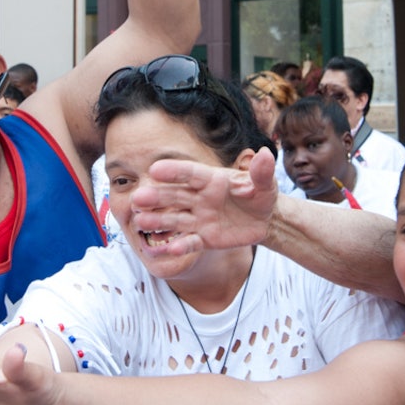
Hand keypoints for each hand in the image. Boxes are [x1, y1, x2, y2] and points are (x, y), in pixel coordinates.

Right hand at [129, 152, 278, 256]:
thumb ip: (262, 172)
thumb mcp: (266, 184)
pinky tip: (168, 249)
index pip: (191, 173)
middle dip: (158, 197)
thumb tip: (266, 154)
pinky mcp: (205, 238)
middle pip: (176, 195)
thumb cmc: (261, 195)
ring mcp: (200, 218)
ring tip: (142, 221)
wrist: (265, 220)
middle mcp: (201, 198)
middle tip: (138, 198)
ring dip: (159, 220)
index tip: (155, 169)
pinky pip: (191, 242)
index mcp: (212, 180)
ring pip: (176, 219)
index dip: (174, 171)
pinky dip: (181, 245)